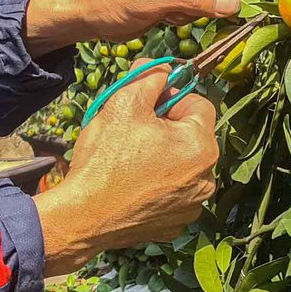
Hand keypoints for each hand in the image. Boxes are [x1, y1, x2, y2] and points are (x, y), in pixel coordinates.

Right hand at [33, 66, 217, 274]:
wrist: (83, 216)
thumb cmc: (105, 158)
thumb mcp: (123, 103)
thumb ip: (149, 78)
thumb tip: (162, 67)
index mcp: (201, 146)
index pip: (199, 104)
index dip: (172, 96)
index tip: (148, 103)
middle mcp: (207, 179)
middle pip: (192, 136)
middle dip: (167, 127)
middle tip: (134, 129)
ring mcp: (193, 205)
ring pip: (183, 165)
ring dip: (164, 156)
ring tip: (130, 158)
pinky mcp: (176, 224)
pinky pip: (174, 193)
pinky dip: (158, 184)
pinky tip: (133, 183)